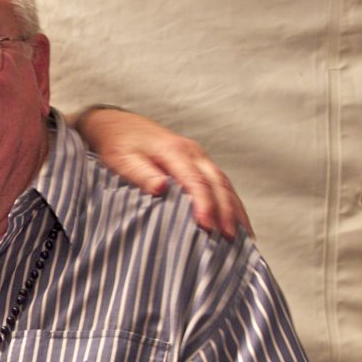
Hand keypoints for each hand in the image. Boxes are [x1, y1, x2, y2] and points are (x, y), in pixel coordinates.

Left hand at [75, 106, 252, 238]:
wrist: (119, 124)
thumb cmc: (118, 144)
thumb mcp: (121, 159)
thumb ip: (141, 173)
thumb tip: (161, 188)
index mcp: (174, 151)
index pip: (195, 180)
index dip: (204, 203)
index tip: (207, 226)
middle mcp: (192, 152)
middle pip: (217, 182)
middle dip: (226, 210)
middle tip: (230, 238)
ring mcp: (199, 156)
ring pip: (224, 182)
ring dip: (234, 208)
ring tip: (243, 235)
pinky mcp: (199, 162)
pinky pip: (220, 182)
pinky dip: (230, 201)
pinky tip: (235, 220)